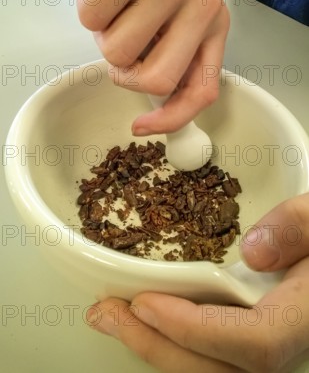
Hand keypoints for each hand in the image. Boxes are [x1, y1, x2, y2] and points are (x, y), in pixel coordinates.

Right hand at [78, 0, 228, 134]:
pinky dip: (85, 2)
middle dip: (122, 71)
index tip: (139, 126)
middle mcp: (201, 3)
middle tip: (115, 40)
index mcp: (214, 22)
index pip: (202, 89)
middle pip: (155, 79)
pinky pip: (91, 15)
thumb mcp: (174, 8)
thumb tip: (151, 97)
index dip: (171, 119)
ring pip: (115, 50)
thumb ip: (168, 48)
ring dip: (101, 31)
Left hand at [87, 194, 308, 371]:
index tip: (147, 303)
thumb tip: (254, 252)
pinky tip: (145, 322)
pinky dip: (173, 344)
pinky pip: (212, 359)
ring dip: (156, 348)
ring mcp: (273, 353)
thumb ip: (298, 227)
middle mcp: (290, 347)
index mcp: (305, 315)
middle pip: (220, 370)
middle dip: (156, 345)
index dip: (198, 330)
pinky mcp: (254, 345)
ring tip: (113, 319)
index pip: (255, 341)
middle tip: (106, 313)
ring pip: (212, 372)